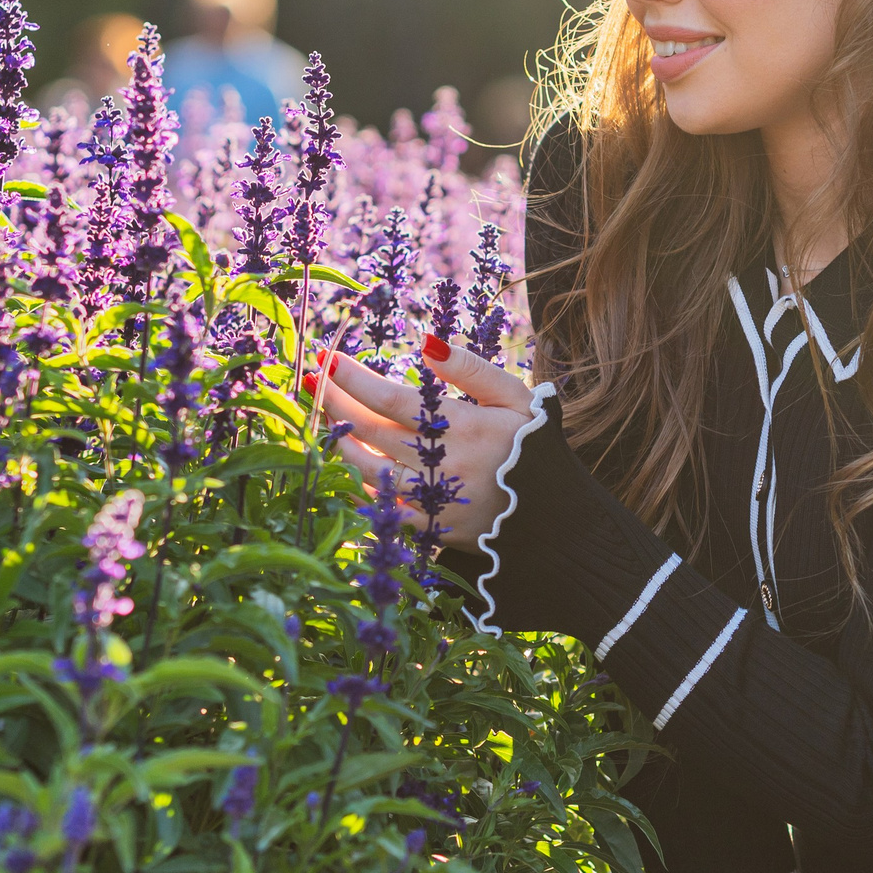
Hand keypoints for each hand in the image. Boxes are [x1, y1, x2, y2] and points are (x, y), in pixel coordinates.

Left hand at [306, 337, 536, 550]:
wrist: (559, 518)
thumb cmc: (536, 448)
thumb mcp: (517, 398)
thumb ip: (472, 370)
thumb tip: (426, 343)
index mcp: (462, 427)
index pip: (392, 399)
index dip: (353, 380)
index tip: (327, 359)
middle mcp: (442, 463)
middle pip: (372, 430)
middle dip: (337, 402)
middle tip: (313, 380)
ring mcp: (434, 499)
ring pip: (370, 470)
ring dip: (341, 443)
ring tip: (325, 420)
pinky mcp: (433, 529)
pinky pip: (385, 510)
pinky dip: (361, 490)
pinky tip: (348, 469)